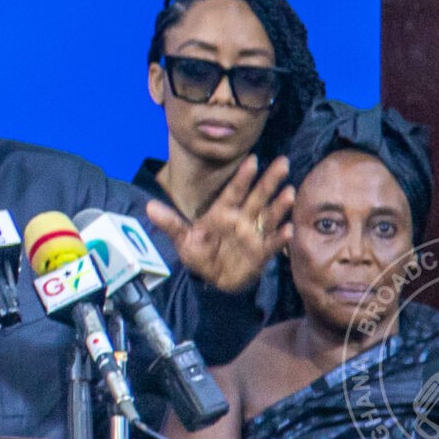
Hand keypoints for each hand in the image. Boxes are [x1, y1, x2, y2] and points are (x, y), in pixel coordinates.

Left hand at [145, 155, 294, 294]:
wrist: (212, 280)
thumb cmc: (200, 254)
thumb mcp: (183, 239)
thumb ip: (170, 223)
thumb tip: (149, 207)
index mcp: (223, 212)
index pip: (234, 191)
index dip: (243, 176)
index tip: (253, 159)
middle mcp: (242, 219)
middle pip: (258, 196)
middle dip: (270, 180)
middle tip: (283, 162)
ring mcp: (254, 234)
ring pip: (269, 216)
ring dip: (280, 205)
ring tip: (289, 193)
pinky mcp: (261, 253)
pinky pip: (272, 244)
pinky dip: (281, 237)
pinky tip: (289, 230)